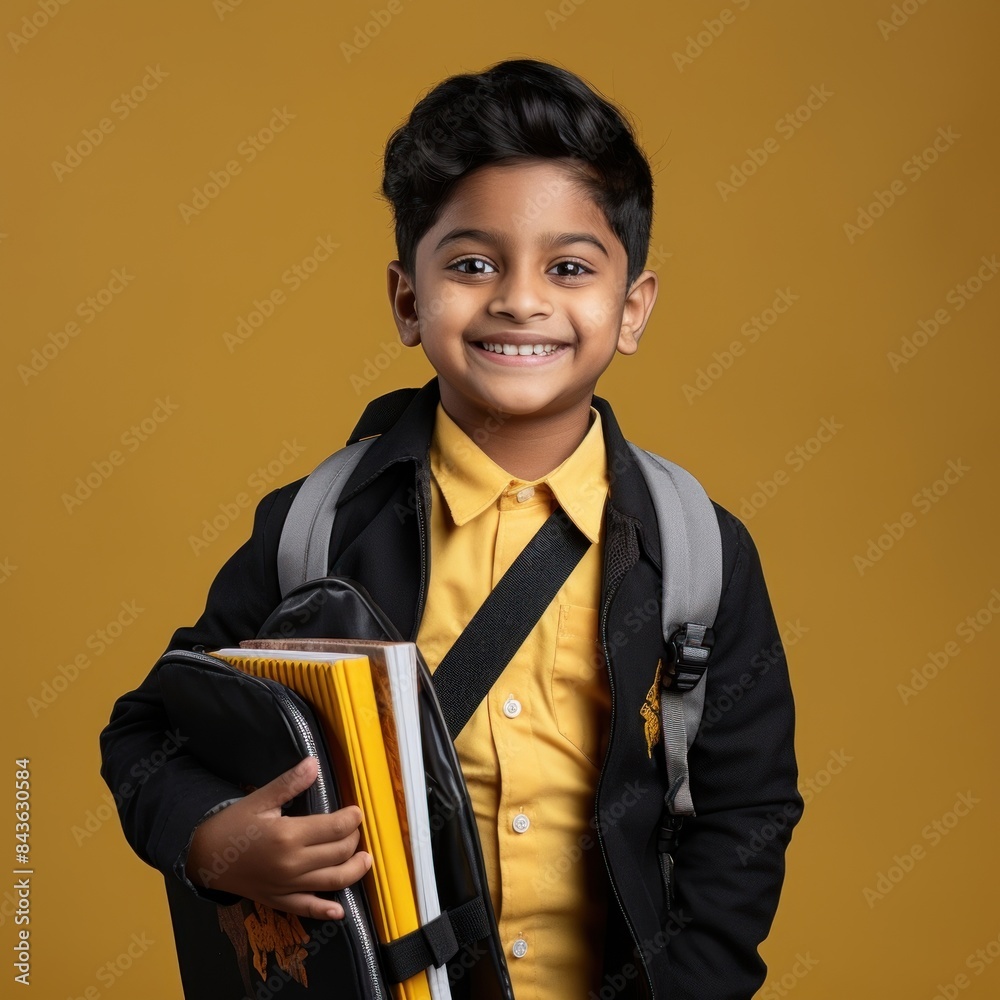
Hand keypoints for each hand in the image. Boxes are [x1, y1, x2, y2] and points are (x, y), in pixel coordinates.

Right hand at [185, 755, 370, 919]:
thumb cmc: (233, 824)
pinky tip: (339, 911)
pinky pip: (307, 909)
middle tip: (355, 829)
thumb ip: (289, 783)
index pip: (336, 828)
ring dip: (354, 871)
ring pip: (333, 882)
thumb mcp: (260, 799)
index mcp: (289, 836)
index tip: (356, 812)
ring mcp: (287, 886)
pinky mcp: (279, 901)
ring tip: (364, 860)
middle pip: (339, 853)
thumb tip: (314, 763)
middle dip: (354, 839)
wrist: (204, 856)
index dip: (353, 818)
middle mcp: (292, 864)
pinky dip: (326, 911)